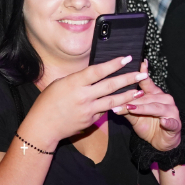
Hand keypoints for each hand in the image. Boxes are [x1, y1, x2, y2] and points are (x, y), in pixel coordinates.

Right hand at [20, 56, 149, 149]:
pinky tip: (121, 102)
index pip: (98, 71)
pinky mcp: (90, 121)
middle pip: (110, 86)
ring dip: (128, 95)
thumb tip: (94, 73)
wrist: (43, 126)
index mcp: (74, 83)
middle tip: (142, 74)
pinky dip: (112, 106)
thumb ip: (78, 79)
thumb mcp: (60, 84)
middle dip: (128, 79)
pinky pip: (104, 112)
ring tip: (140, 91)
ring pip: (112, 101)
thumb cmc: (48, 102)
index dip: (113, 64)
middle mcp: (83, 96)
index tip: (126, 58)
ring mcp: (88, 110)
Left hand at [113, 59, 180, 150]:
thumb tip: (112, 101)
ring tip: (131, 109)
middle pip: (147, 97)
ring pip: (156, 108)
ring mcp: (171, 111)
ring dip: (143, 109)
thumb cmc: (148, 125)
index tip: (140, 63)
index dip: (143, 74)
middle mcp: (165, 99)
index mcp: (155, 94)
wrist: (161, 143)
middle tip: (116, 102)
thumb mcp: (134, 116)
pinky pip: (171, 123)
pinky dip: (168, 122)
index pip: (147, 82)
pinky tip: (163, 122)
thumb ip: (126, 107)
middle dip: (132, 100)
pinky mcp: (175, 124)